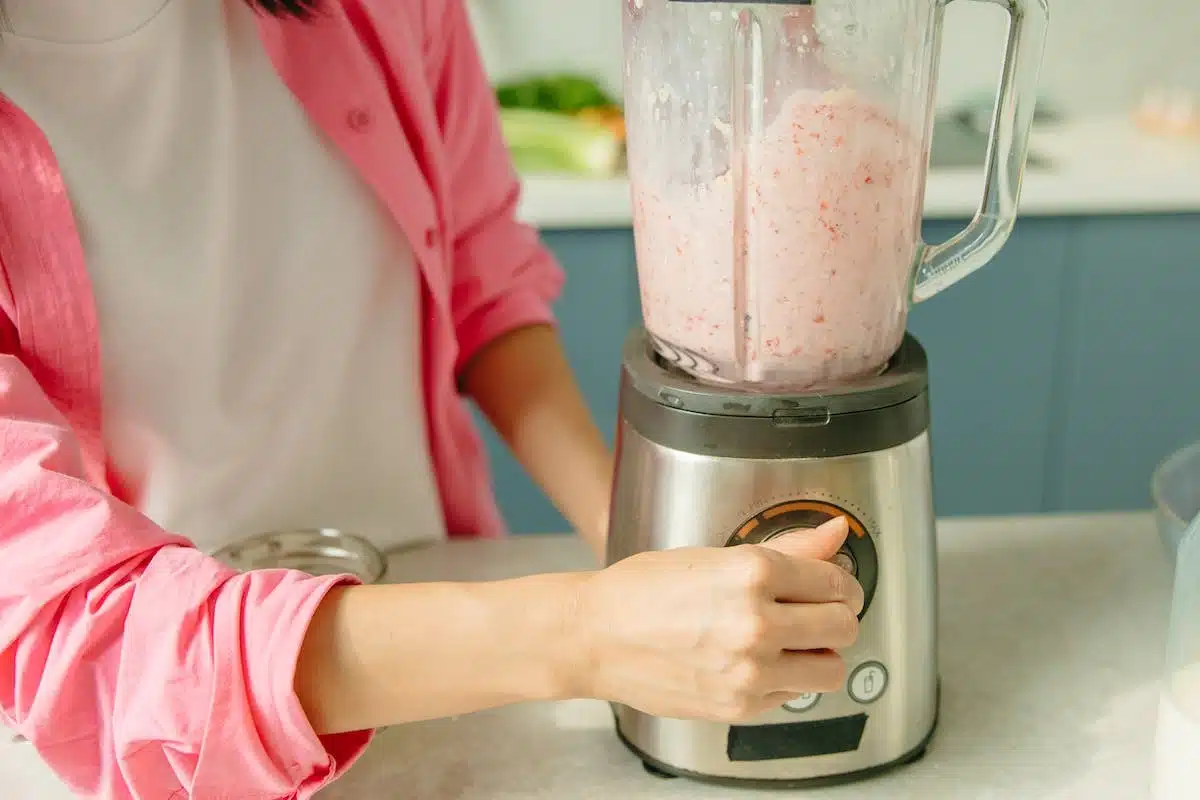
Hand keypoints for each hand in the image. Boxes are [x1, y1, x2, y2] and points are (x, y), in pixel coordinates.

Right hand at [575, 516, 861, 722]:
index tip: (834, 585)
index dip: (841, 582)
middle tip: (819, 612)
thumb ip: (786, 549)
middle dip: (838, 616)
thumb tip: (834, 534)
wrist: (596, 638)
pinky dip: (788, 679)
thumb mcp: (713, 555)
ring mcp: (750, 670)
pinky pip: (794, 695)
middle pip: (843, 625)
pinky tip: (761, 661)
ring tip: (797, 643)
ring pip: (831, 668)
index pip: (835, 581)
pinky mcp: (741, 705)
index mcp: (752, 572)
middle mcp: (756, 623)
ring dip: (822, 654)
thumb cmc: (642, 591)